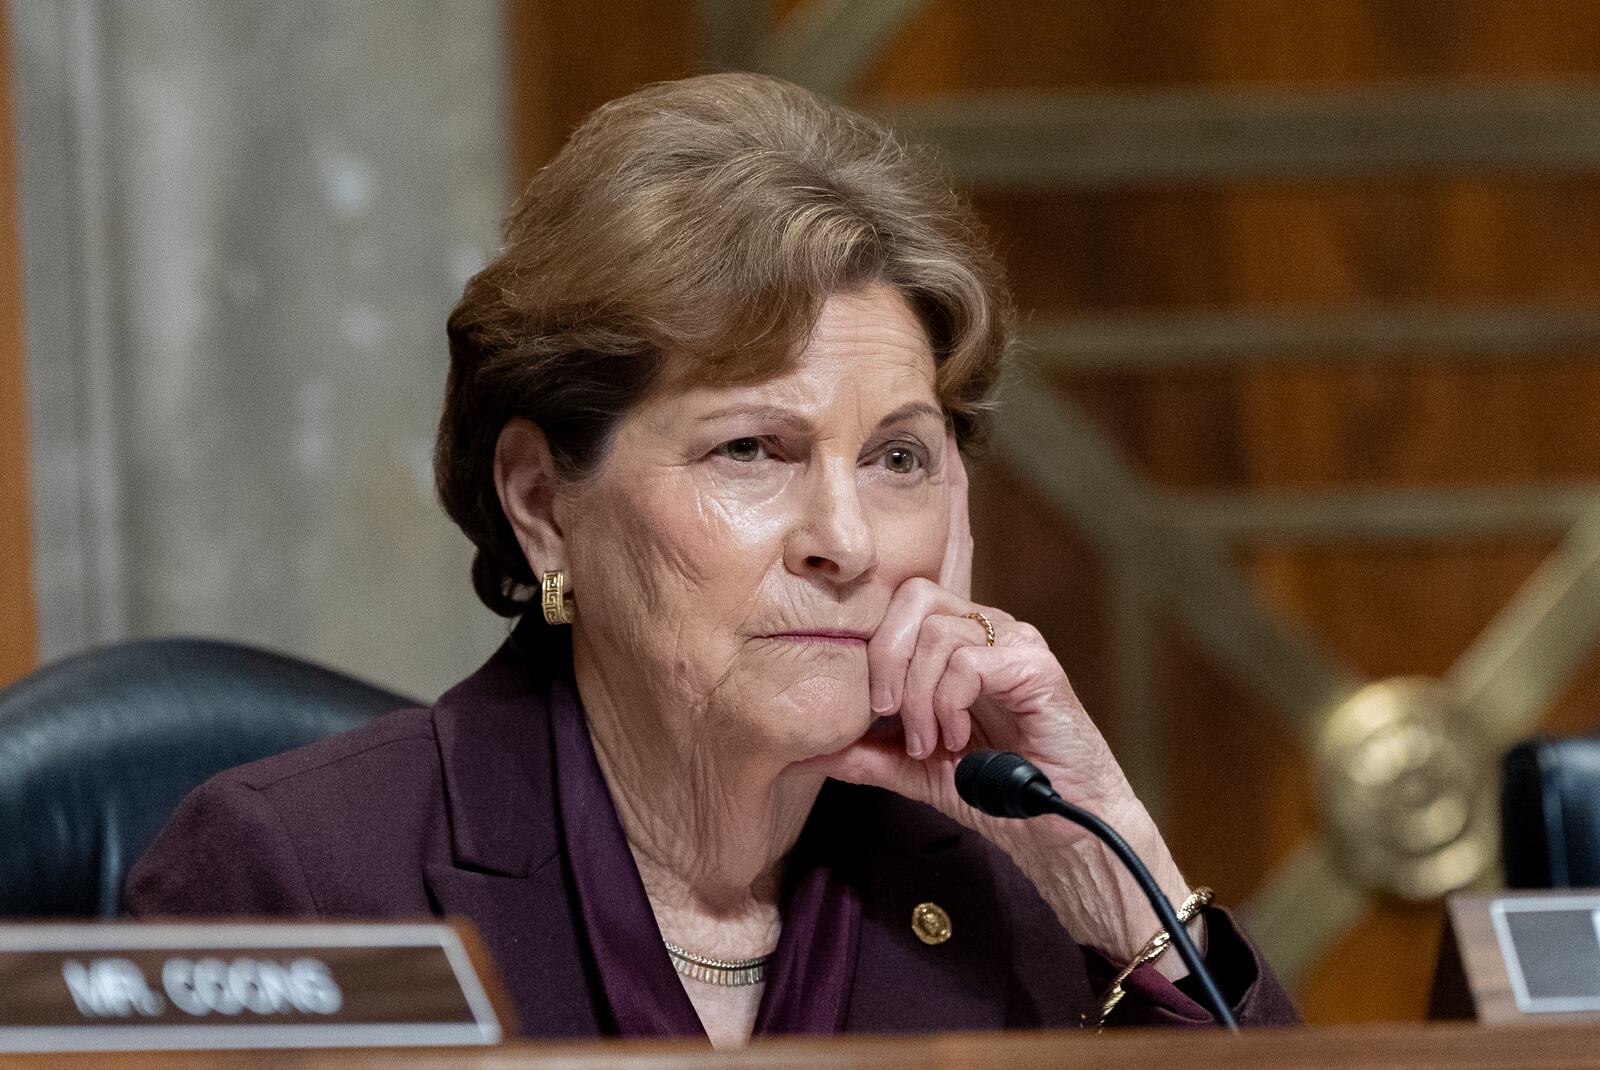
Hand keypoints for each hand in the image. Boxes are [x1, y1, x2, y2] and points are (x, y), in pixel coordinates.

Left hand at [805, 432, 1195, 967]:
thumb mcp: (915, 772)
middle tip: (885, 715)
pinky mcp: (1037, 666)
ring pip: (939, 631)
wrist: (1059, 832)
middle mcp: (986, 631)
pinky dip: (950, 702)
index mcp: (956, 644)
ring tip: (927, 742)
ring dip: (919, 694)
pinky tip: (956, 740)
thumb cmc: (997, 794)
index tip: (863, 709)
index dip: (869, 646)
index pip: (897, 606)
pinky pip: (972, 661)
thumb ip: (866, 754)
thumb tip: (803, 750)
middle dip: (885, 657)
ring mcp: (1015, 644)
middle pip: (914, 597)